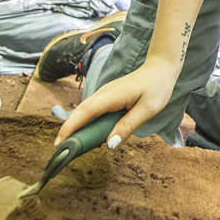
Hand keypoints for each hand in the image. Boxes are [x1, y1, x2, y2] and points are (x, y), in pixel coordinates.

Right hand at [54, 58, 179, 147]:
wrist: (160, 67)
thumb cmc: (156, 87)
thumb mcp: (147, 110)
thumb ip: (128, 126)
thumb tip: (109, 144)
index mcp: (112, 96)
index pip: (86, 112)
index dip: (71, 127)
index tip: (59, 143)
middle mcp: (104, 93)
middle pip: (81, 112)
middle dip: (68, 131)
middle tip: (61, 152)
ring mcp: (104, 94)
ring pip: (85, 112)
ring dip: (76, 128)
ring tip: (71, 148)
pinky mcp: (107, 97)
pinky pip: (93, 111)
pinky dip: (86, 123)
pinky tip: (88, 136)